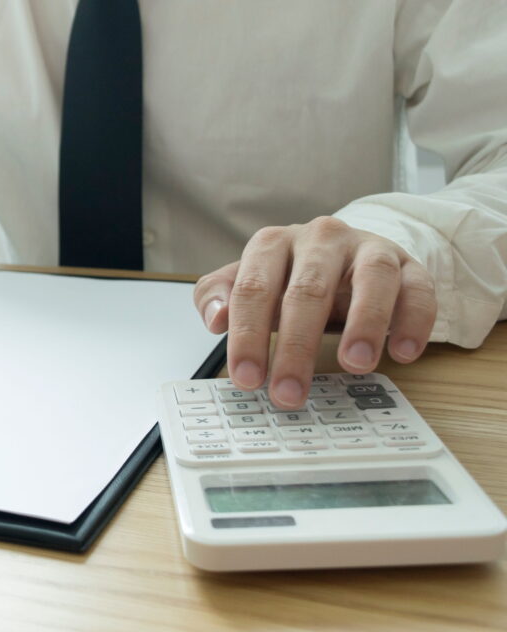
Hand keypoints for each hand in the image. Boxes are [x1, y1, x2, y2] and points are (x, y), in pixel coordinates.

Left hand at [194, 216, 436, 408]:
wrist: (342, 253)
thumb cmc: (287, 277)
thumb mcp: (245, 283)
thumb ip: (218, 297)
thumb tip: (214, 319)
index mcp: (272, 244)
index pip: (254, 289)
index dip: (248, 336)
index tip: (246, 378)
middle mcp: (320, 239)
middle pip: (308, 290)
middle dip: (297, 347)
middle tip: (290, 392)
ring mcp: (367, 248)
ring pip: (372, 279)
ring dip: (365, 323)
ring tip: (354, 365)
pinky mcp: (407, 264)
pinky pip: (418, 288)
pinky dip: (414, 320)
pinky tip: (403, 353)